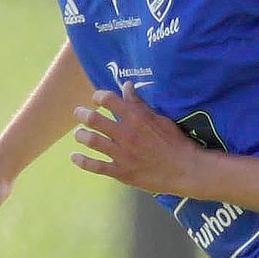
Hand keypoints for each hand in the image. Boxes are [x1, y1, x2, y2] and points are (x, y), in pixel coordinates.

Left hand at [69, 82, 199, 194]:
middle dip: (82, 114)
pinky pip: (96, 166)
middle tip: (79, 113)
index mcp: (136, 118)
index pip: (109, 100)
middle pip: (94, 119)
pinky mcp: (121, 172)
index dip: (98, 97)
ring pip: (92, 141)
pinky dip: (82, 161)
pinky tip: (74, 156)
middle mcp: (126, 134)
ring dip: (81, 135)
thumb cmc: (174, 142)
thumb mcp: (159, 118)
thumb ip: (139, 103)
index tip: (97, 98)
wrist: (184, 169)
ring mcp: (122, 154)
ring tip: (78, 134)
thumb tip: (127, 85)